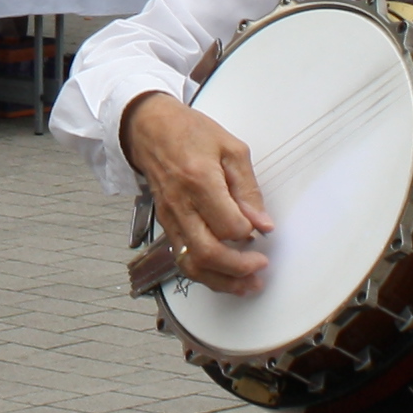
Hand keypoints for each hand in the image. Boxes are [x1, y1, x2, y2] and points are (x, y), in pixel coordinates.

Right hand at [122, 92, 270, 292]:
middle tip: (260, 266)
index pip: (228, 225)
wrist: (150, 128)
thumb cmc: (190, 132)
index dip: (250, 233)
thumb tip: (263, 223)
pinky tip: (225, 277)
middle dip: (238, 268)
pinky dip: (206, 274)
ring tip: (247, 284)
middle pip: (207, 253)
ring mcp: (170, 218)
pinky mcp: (166, 225)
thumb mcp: (231, 149)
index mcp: (199, 181)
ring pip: (192, 264)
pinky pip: (183, 259)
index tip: (262, 228)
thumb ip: (248, 189)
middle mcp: (181, 205)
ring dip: (222, 281)